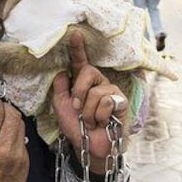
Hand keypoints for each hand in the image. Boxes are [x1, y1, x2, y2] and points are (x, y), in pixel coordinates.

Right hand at [0, 96, 28, 181]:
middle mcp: (3, 148)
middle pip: (12, 115)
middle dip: (5, 107)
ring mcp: (17, 156)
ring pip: (20, 126)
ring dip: (13, 118)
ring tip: (5, 120)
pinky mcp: (26, 163)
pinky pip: (22, 141)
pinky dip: (16, 135)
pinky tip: (9, 138)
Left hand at [52, 32, 127, 174]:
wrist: (89, 147)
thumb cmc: (77, 128)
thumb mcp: (61, 107)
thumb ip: (60, 89)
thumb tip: (61, 72)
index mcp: (82, 83)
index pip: (79, 62)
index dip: (77, 49)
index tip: (74, 34)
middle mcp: (98, 83)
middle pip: (88, 72)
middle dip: (79, 92)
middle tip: (77, 109)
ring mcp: (111, 91)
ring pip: (96, 91)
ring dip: (88, 111)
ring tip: (91, 121)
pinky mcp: (121, 102)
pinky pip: (106, 102)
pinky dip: (99, 115)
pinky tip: (102, 123)